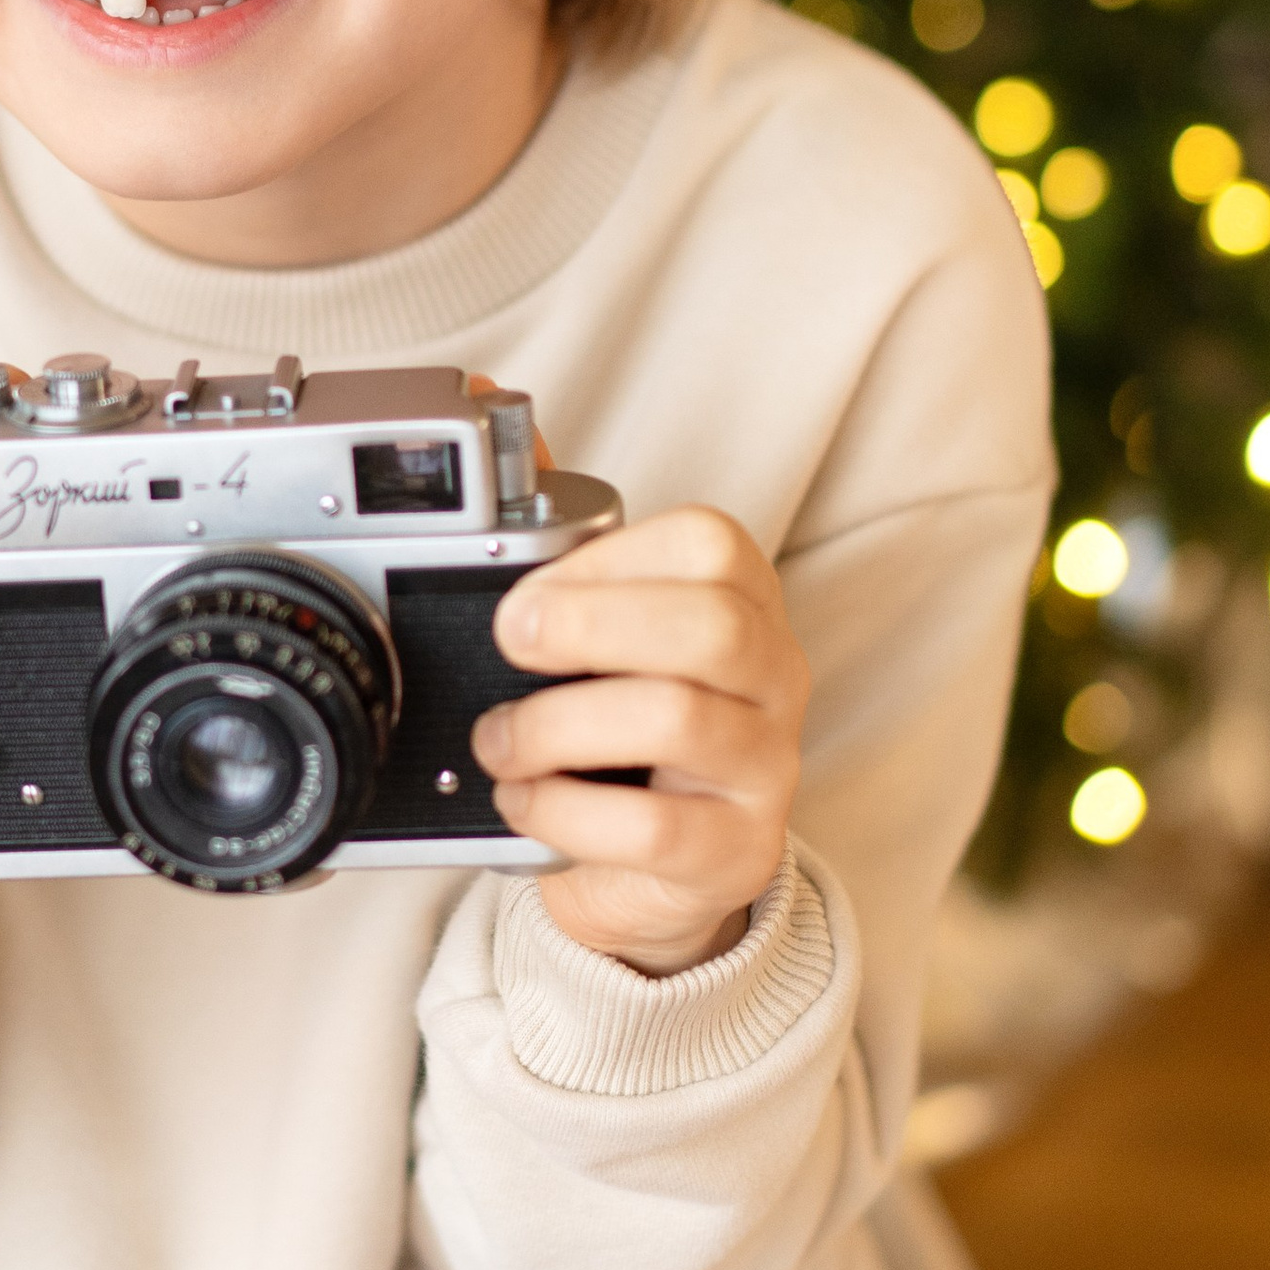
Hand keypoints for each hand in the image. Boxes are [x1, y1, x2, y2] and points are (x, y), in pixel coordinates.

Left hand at [469, 505, 807, 976]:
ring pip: (676, 719)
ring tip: (500, 739)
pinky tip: (524, 799)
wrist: (659, 864)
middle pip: (712, 624)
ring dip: (555, 726)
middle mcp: (775, 675)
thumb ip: (557, 530)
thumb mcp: (600, 629)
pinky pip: (650, 826)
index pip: (711, 545)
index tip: (526, 589)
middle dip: (589, 625)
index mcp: (746, 601)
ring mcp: (766, 766)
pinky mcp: (736, 850)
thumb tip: (493, 406)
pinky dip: (561, 808)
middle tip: (509, 643)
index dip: (609, 559)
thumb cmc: (624, 725)